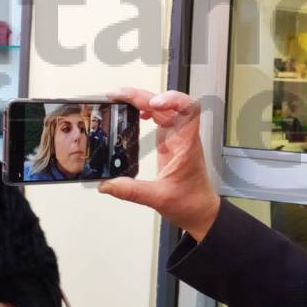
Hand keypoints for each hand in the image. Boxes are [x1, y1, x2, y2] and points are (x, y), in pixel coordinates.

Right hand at [98, 88, 219, 241]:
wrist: (199, 210)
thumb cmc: (190, 202)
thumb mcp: (159, 198)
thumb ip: (131, 191)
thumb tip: (107, 185)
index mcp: (186, 143)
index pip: (189, 109)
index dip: (172, 99)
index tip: (153, 104)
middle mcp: (183, 135)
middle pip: (166, 104)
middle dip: (143, 96)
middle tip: (118, 96)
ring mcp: (177, 136)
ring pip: (161, 108)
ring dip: (142, 99)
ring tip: (120, 99)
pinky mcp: (169, 140)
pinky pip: (159, 117)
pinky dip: (146, 110)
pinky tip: (135, 112)